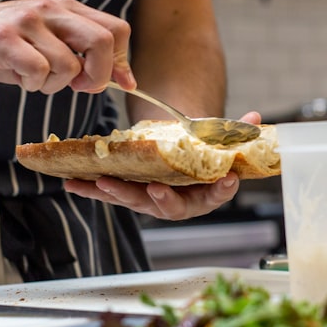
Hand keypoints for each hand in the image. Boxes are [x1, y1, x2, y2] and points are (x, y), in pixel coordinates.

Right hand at [0, 0, 134, 93]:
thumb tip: (126, 80)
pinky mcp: (5, 38)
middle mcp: (50, 9)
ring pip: (68, 65)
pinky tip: (17, 77)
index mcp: (66, 9)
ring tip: (33, 79)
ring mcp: (28, 21)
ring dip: (54, 85)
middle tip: (78, 87)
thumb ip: (83, 57)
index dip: (121, 62)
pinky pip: (38, 71)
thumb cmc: (3, 47)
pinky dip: (32, 85)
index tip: (118, 84)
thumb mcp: (48, 47)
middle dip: (97, 76)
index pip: (116, 30)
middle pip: (103, 41)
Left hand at [62, 111, 261, 220]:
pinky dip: (90, 188)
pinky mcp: (128, 193)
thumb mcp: (218, 139)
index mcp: (204, 194)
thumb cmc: (199, 149)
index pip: (216, 196)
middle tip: (154, 189)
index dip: (221, 192)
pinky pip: (110, 193)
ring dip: (117, 194)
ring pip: (135, 201)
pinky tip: (71, 182)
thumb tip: (256, 120)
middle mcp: (177, 202)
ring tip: (101, 184)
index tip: (225, 182)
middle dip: (160, 199)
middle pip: (170, 206)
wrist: (178, 153)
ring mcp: (150, 200)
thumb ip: (235, 132)